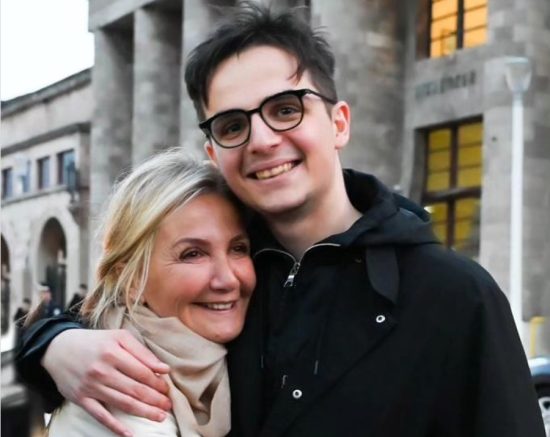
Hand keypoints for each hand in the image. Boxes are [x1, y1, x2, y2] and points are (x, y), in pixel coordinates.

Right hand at [42, 329, 171, 436]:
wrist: (58, 348)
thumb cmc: (95, 342)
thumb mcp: (119, 337)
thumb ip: (142, 352)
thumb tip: (164, 368)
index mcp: (113, 352)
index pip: (142, 372)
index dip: (157, 382)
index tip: (167, 388)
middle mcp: (102, 370)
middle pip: (135, 389)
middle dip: (155, 399)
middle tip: (168, 405)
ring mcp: (90, 386)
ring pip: (123, 403)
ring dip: (144, 412)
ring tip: (160, 417)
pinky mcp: (81, 399)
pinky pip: (100, 416)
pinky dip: (115, 426)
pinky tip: (130, 434)